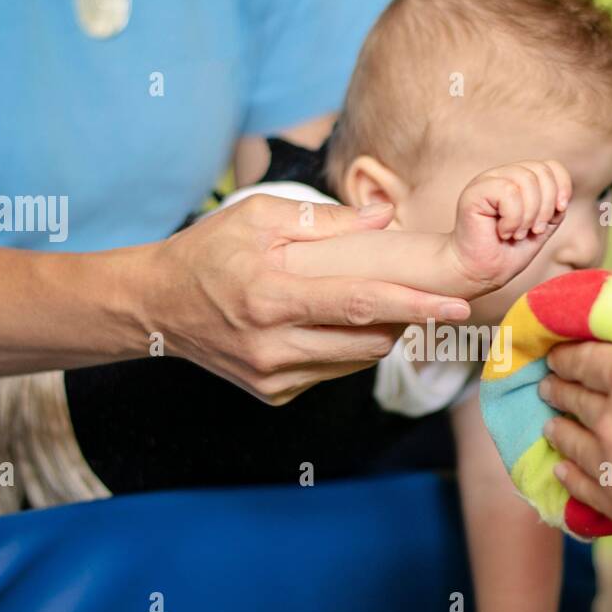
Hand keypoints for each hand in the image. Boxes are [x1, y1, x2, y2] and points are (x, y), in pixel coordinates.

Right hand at [146, 195, 470, 404]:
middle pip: (368, 340)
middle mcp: (273, 346)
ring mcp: (273, 377)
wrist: (156, 307)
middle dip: (404, 318)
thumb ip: (324, 220)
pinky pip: (333, 372)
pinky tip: (332, 323)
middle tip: (421, 293)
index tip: (455, 305)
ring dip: (378, 333)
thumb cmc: (208, 252)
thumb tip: (383, 218)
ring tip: (374, 301)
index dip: (411, 305)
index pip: (357, 304)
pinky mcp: (274, 394)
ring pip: (356, 360)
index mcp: (269, 297)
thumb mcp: (258, 217)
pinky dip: (347, 348)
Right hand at [447, 161, 571, 291]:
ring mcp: (487, 180)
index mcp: (519, 180)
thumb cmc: (508, 252)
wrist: (481, 272)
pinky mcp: (474, 191)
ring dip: (528, 215)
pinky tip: (504, 232)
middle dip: (546, 206)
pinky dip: (513, 218)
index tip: (560, 211)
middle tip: (534, 230)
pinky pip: (508, 192)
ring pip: (525, 180)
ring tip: (518, 234)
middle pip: (540, 171)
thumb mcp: (542, 227)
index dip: (562, 186)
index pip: (551, 166)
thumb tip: (562, 193)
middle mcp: (503, 175)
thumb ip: (554, 207)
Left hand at [540, 344, 611, 566]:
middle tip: (550, 386)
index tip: (560, 356)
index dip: (570, 356)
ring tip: (552, 426)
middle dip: (560, 389)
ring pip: (571, 441)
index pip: (590, 359)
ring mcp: (611, 466)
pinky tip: (562, 470)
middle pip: (575, 398)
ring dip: (559, 430)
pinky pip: (581, 485)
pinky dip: (568, 474)